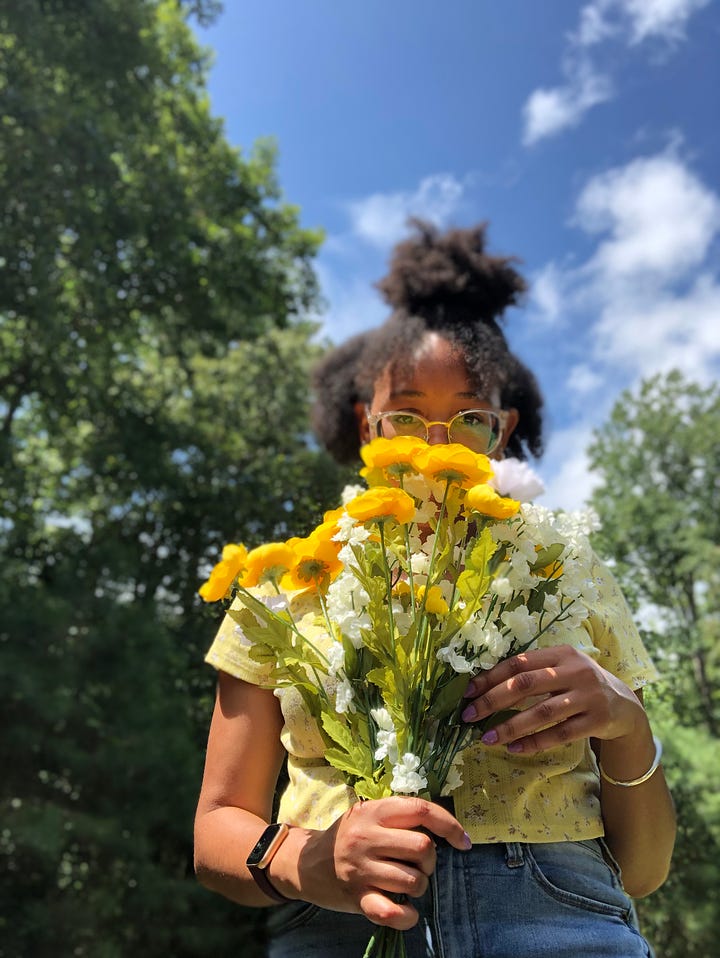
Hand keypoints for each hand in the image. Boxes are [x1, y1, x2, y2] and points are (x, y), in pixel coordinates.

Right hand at [273, 796, 470, 929]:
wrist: (307, 863)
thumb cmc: (348, 837)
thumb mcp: (368, 815)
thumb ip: (399, 817)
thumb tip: (445, 829)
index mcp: (374, 812)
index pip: (421, 810)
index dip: (449, 825)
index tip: (463, 841)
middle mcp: (368, 838)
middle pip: (423, 847)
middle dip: (429, 861)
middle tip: (418, 864)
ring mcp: (361, 869)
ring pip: (414, 881)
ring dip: (419, 887)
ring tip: (407, 884)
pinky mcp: (357, 898)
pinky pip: (393, 912)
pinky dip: (407, 916)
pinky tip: (406, 911)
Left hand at [460, 645, 644, 754]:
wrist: (625, 705)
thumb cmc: (581, 685)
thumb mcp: (563, 669)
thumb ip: (534, 672)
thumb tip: (485, 686)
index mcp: (561, 653)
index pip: (519, 662)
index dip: (490, 676)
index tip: (468, 692)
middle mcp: (575, 671)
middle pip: (526, 685)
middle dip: (493, 701)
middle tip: (469, 716)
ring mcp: (588, 696)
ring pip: (542, 713)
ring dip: (511, 727)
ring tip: (487, 739)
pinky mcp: (597, 720)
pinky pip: (561, 734)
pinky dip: (535, 743)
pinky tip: (515, 749)